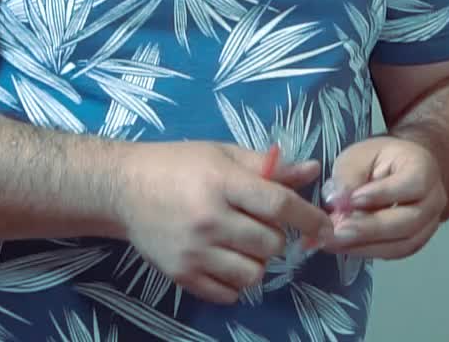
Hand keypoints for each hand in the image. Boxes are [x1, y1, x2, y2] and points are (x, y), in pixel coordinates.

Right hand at [113, 142, 334, 304]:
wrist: (123, 188)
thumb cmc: (179, 165)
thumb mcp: (224, 154)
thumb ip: (268, 167)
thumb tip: (312, 170)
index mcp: (223, 183)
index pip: (279, 205)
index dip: (309, 218)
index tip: (325, 226)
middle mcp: (209, 220)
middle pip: (270, 244)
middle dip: (275, 237)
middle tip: (260, 225)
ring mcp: (193, 251)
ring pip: (253, 274)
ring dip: (257, 261)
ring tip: (242, 245)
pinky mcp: (180, 274)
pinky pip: (227, 293)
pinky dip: (235, 283)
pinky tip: (226, 262)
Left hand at [320, 135, 447, 259]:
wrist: (394, 173)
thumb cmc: (377, 161)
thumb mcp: (358, 157)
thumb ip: (348, 176)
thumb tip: (337, 201)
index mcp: (424, 168)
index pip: (413, 184)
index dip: (383, 194)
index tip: (353, 200)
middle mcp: (434, 199)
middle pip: (409, 220)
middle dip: (371, 228)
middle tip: (339, 230)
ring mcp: (429, 224)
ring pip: (403, 243)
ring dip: (367, 245)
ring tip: (337, 241)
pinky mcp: (416, 241)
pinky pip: (396, 252)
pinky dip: (369, 252)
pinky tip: (346, 247)